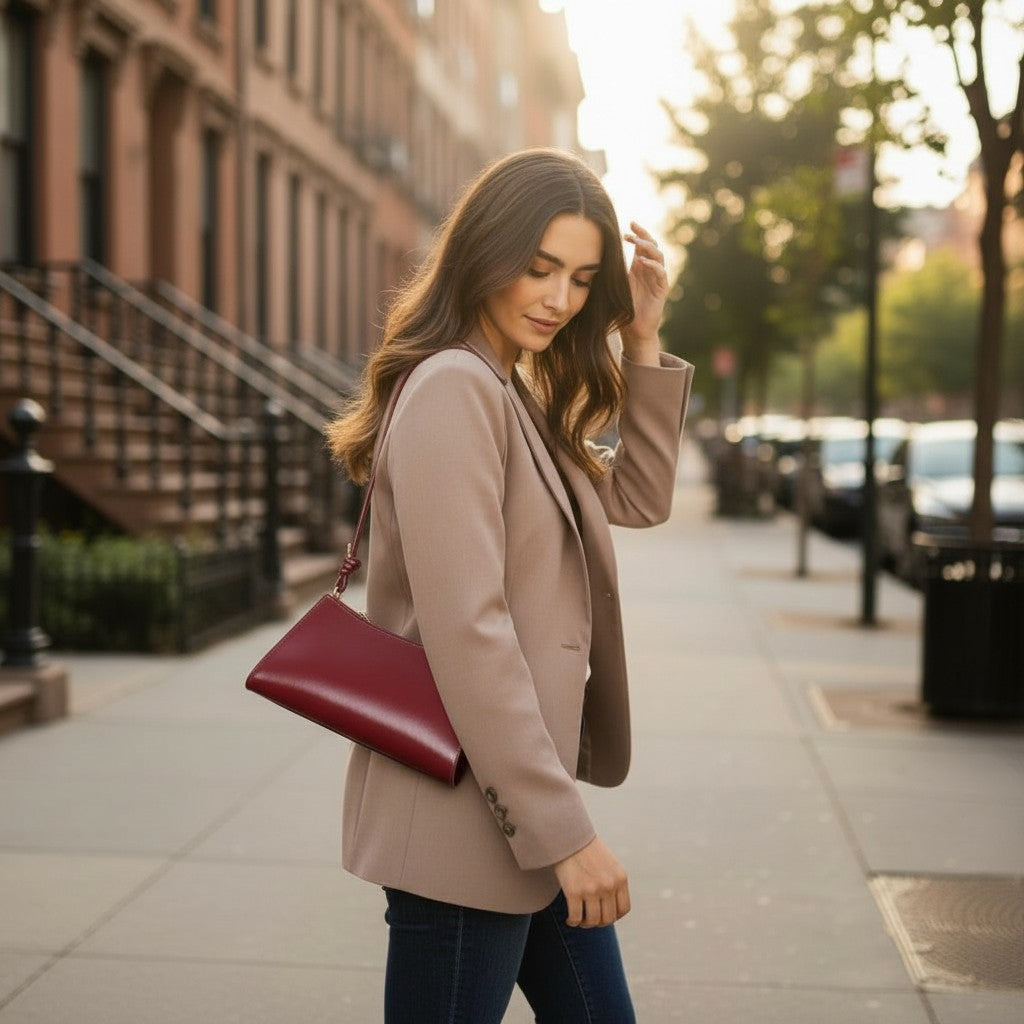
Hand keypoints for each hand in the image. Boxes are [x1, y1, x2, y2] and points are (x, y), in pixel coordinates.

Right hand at [553, 836, 630, 927]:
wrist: (567, 836)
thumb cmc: (586, 850)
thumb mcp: (609, 863)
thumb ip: (613, 882)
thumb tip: (611, 908)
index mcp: (620, 878)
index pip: (623, 909)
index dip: (613, 916)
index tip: (603, 915)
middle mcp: (609, 885)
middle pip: (608, 919)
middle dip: (598, 922)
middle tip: (588, 919)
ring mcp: (592, 889)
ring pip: (592, 921)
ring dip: (585, 924)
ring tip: (578, 920)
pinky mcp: (574, 892)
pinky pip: (575, 917)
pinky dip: (572, 922)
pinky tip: (569, 919)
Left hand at [622, 221, 668, 364]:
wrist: (634, 331)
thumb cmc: (623, 310)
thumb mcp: (614, 286)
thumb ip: (609, 272)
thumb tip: (590, 259)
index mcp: (639, 267)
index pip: (641, 245)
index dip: (635, 235)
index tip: (624, 230)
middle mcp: (650, 270)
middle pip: (652, 245)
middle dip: (643, 234)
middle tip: (633, 227)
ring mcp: (658, 279)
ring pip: (658, 256)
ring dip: (648, 247)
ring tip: (636, 242)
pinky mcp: (662, 290)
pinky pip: (661, 273)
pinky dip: (653, 265)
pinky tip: (642, 261)